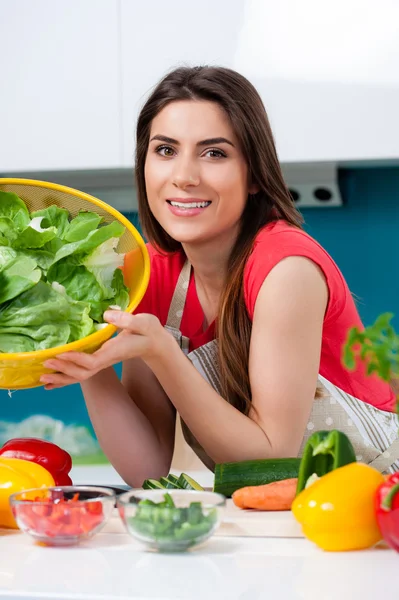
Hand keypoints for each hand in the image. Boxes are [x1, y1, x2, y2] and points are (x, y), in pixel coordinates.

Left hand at [40, 311, 171, 389]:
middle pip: (83, 372)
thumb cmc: (149, 332)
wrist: (154, 344)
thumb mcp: (143, 322)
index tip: (61, 353)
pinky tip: (53, 381)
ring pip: (80, 376)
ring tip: (42, 377)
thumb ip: (127, 319)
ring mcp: (102, 362)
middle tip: (45, 362)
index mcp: (114, 351)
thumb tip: (106, 314)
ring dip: (62, 377)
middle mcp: (106, 360)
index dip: (76, 359)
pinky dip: (66, 378)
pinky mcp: (99, 360)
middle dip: (64, 369)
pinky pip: (80, 372)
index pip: (93, 361)